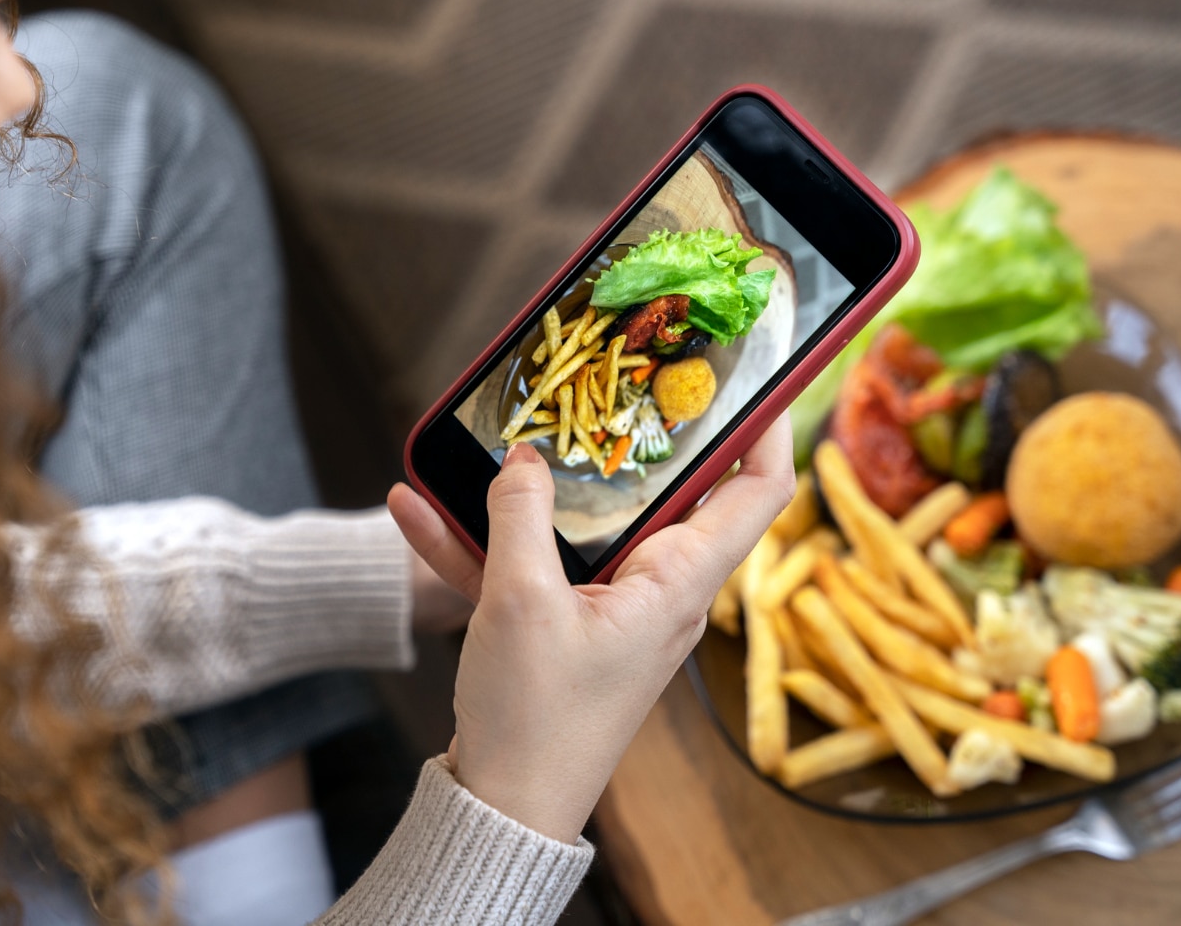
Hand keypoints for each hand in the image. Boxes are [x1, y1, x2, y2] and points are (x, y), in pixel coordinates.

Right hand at [387, 413, 794, 842]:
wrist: (502, 807)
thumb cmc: (536, 720)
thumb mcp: (522, 602)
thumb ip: (522, 516)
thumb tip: (526, 459)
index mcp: (677, 582)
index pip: (755, 491)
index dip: (765, 427)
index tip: (751, 373)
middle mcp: (657, 589)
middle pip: (662, 492)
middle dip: (627, 436)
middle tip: (604, 380)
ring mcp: (609, 607)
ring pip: (579, 524)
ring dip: (529, 490)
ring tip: (486, 439)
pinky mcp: (563, 625)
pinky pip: (528, 564)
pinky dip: (480, 540)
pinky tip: (414, 511)